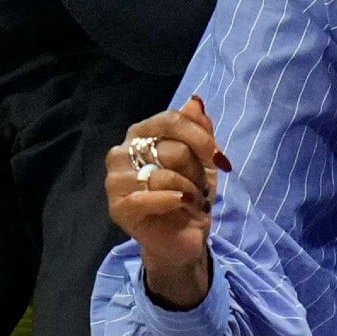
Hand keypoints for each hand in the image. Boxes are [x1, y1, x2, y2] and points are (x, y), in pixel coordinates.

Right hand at [105, 95, 228, 307]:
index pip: (171, 120)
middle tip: (197, 186)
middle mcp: (122, 152)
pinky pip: (146, 196)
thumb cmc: (192, 192)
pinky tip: (181, 205)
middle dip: (196, 171)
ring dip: (188, 189)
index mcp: (142, 133)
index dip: (201, 138)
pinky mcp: (117, 207)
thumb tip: (195, 100)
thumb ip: (200, 128)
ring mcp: (115, 180)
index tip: (221, 159)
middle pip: (173, 149)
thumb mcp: (205, 159)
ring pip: (163, 174)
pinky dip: (172, 201)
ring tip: (190, 199)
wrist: (185, 234)